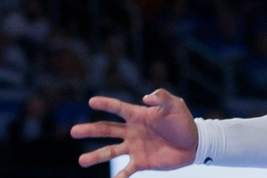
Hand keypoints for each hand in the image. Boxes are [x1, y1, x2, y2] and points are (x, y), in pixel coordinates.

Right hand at [70, 90, 198, 177]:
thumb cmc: (183, 121)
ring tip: (81, 161)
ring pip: (111, 151)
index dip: (106, 104)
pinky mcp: (141, 162)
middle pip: (107, 130)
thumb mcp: (175, 105)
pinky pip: (126, 171)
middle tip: (73, 131)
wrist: (193, 143)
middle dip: (90, 130)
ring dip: (96, 156)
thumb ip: (162, 98)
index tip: (91, 101)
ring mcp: (135, 147)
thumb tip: (146, 97)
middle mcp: (132, 131)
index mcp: (138, 115)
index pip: (118, 108)